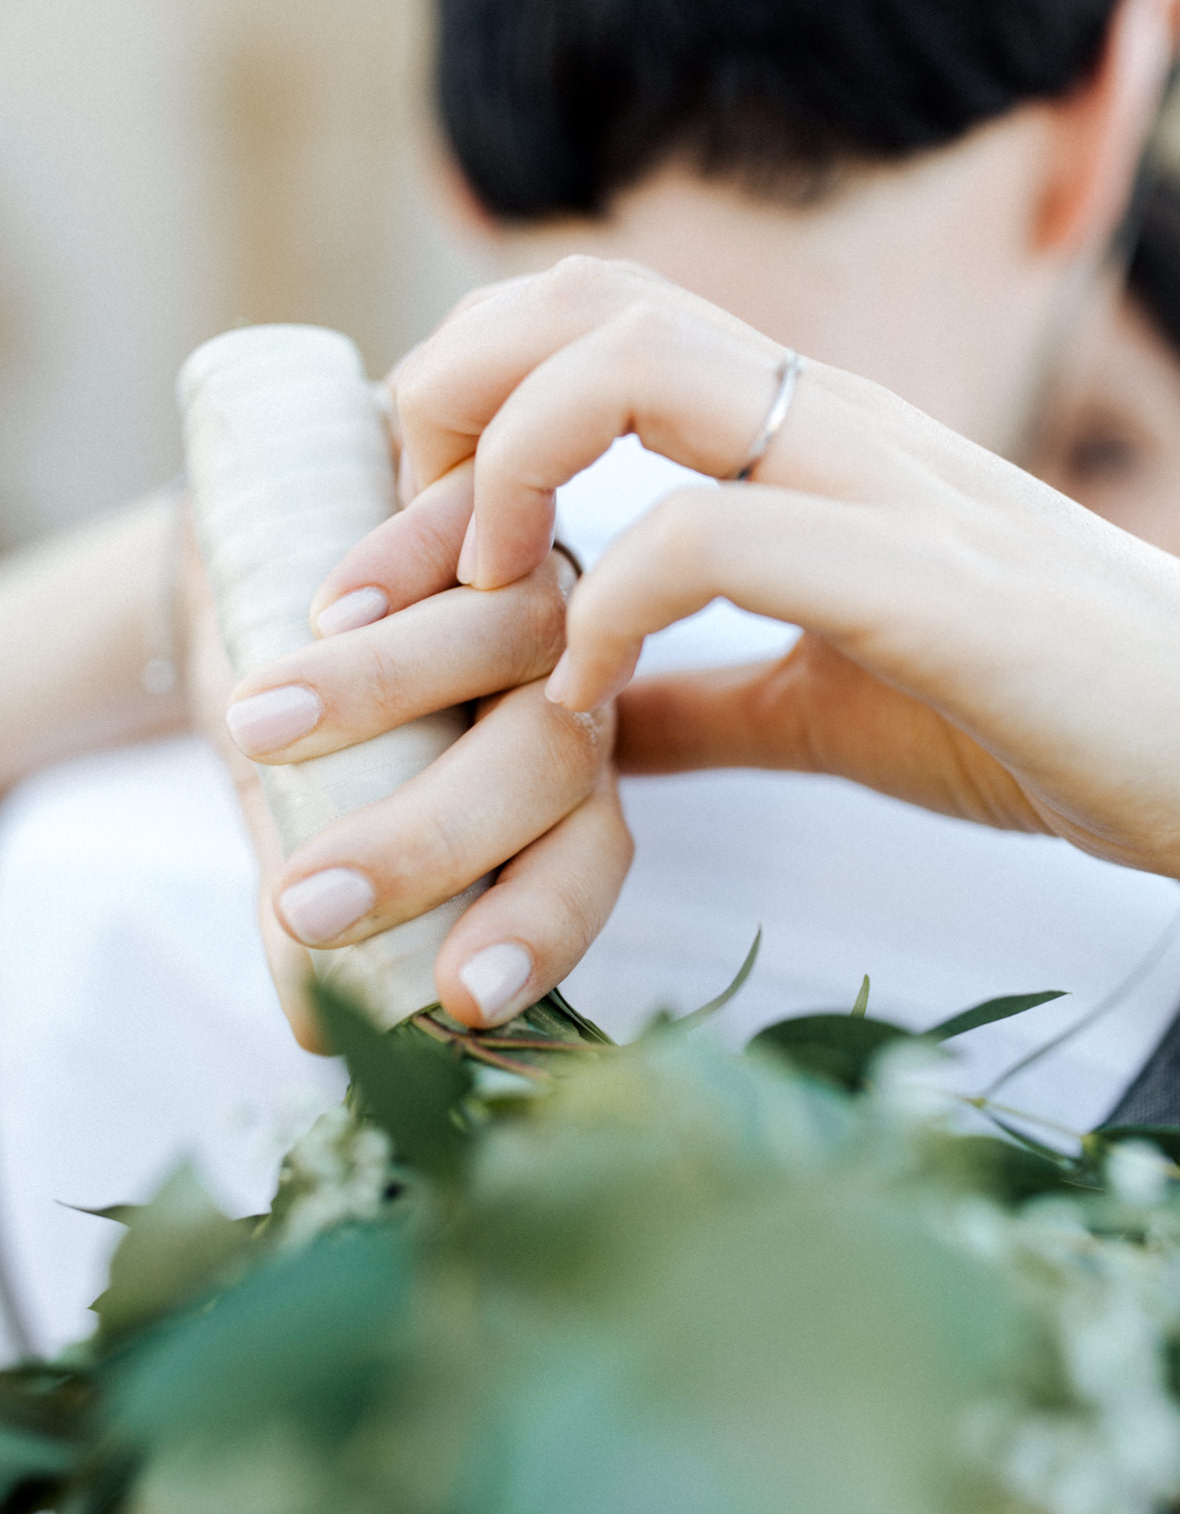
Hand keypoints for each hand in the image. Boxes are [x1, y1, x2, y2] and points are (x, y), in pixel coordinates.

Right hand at [225, 488, 629, 1032]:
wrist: (258, 566)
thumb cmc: (308, 728)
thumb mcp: (304, 820)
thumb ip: (316, 910)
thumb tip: (314, 1031)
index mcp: (559, 786)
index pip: (588, 863)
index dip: (541, 929)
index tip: (466, 995)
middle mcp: (569, 685)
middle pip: (556, 760)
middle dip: (431, 840)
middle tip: (308, 903)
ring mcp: (534, 576)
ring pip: (518, 631)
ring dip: (387, 689)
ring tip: (257, 728)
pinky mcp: (480, 482)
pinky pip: (466, 511)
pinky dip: (396, 562)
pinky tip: (317, 605)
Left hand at [370, 256, 1179, 1029]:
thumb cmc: (1032, 719)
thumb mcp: (818, 706)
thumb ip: (692, 700)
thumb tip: (574, 722)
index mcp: (801, 440)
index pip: (593, 325)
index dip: (462, 403)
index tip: (398, 545)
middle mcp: (829, 426)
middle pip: (589, 300)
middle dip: (446, 398)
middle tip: (386, 559)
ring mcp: (880, 486)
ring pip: (640, 366)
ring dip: (506, 470)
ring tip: (475, 603)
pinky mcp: (927, 585)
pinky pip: (720, 534)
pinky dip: (616, 604)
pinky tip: (590, 692)